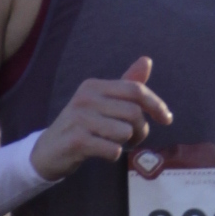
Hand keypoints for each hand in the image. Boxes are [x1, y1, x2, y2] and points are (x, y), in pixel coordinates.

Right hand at [30, 58, 173, 180]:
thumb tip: (147, 61)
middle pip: (133, 113)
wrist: (47, 151)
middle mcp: (85, 98)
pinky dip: (113, 154)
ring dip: (126, 143)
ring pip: (124, 132)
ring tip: (115, 144)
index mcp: (94, 86)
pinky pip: (112, 149)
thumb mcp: (101, 102)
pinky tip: (103, 153)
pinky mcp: (77, 141)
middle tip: (133, 139)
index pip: (135, 90)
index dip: (156, 104)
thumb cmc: (80, 125)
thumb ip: (125, 84)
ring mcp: (79, 119)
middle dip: (140, 130)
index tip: (167, 119)